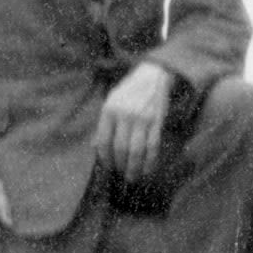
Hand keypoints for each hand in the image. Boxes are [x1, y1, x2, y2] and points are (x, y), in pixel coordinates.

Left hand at [94, 61, 172, 181]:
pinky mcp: (157, 122)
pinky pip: (153, 147)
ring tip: (132, 177)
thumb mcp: (111, 102)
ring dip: (134, 168)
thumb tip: (96, 148)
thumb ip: (104, 124)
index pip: (103, 141)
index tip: (107, 167)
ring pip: (137, 151)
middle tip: (120, 174)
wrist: (153, 75)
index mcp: (109, 110)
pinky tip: (147, 170)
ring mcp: (142, 119)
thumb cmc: (128, 91)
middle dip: (120, 166)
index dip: (105, 158)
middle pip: (120, 149)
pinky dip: (150, 162)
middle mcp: (125, 115)